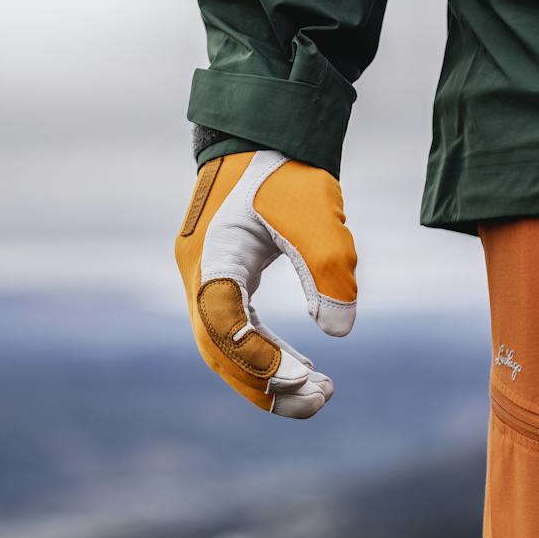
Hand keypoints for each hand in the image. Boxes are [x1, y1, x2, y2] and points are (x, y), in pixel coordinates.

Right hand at [174, 149, 357, 417]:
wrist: (262, 138)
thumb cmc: (286, 170)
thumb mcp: (316, 211)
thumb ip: (328, 267)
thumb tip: (339, 331)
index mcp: (212, 253)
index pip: (222, 319)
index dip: (257, 353)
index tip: (302, 374)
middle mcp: (199, 273)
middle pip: (217, 349)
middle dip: (264, 383)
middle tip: (320, 399)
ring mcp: (206, 280)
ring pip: (225, 348)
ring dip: (267, 378)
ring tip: (321, 395)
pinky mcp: (223, 282)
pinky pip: (237, 332)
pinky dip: (268, 355)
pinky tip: (304, 370)